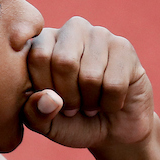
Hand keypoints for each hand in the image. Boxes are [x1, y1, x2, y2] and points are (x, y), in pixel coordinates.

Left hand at [23, 17, 153, 149]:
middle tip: (73, 107)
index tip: (53, 102)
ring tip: (91, 104)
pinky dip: (110, 104)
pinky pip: (114, 84)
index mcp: (43, 40)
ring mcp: (100, 35)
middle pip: (64, 62)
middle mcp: (72, 29)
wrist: (112, 129)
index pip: (38, 56)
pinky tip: (109, 102)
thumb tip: (47, 98)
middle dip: (69, 96)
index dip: (45, 89)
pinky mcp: (125, 48)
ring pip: (90, 75)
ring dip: (90, 103)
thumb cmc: (72, 121)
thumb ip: (34, 113)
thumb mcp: (45, 123)